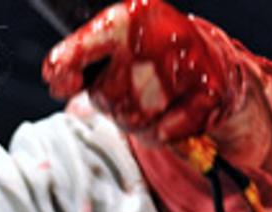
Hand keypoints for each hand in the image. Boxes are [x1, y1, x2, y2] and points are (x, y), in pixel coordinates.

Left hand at [42, 0, 243, 146]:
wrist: (215, 65)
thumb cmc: (151, 58)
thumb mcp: (110, 45)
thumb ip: (75, 61)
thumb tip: (57, 82)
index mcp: (132, 17)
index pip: (90, 43)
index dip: (69, 64)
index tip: (62, 82)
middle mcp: (160, 35)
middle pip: (107, 98)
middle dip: (113, 103)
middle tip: (135, 85)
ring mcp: (187, 64)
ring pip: (133, 121)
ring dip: (137, 121)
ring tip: (156, 98)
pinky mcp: (209, 93)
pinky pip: (162, 133)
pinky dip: (163, 132)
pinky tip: (175, 113)